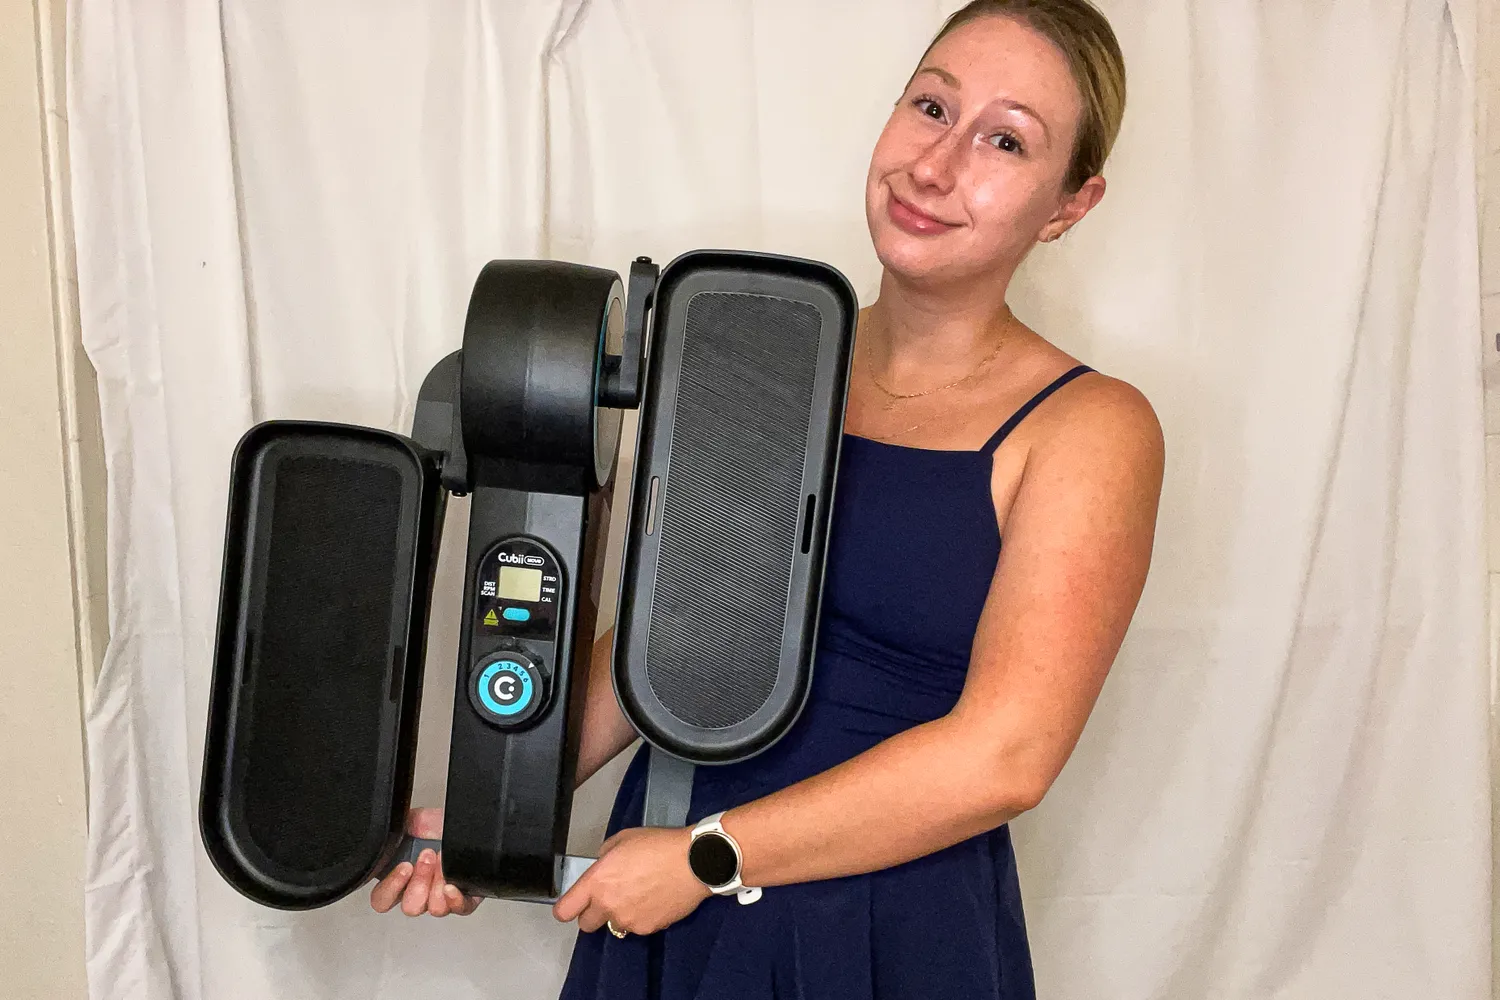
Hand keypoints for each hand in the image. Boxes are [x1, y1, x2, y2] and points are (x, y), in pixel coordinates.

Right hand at [369, 807, 482, 916]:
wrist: (469, 826)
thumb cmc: (442, 826)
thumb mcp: (417, 822)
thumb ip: (401, 830)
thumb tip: (396, 831)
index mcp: (400, 877)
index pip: (382, 898)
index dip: (391, 887)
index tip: (404, 865)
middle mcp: (420, 892)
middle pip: (410, 907)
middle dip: (420, 881)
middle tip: (428, 856)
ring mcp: (442, 898)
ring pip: (435, 909)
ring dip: (438, 883)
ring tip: (443, 860)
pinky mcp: (465, 899)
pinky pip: (460, 909)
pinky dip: (455, 899)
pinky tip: (452, 886)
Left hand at [552, 827, 709, 935]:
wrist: (694, 862)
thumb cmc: (659, 846)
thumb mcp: (623, 839)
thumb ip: (604, 856)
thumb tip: (603, 866)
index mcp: (597, 882)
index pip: (565, 910)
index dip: (566, 909)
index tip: (573, 905)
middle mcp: (608, 905)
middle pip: (586, 925)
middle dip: (593, 913)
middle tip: (609, 898)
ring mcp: (628, 920)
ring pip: (615, 925)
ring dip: (620, 914)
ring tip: (640, 894)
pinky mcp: (647, 928)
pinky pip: (637, 926)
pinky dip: (642, 916)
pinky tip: (655, 899)